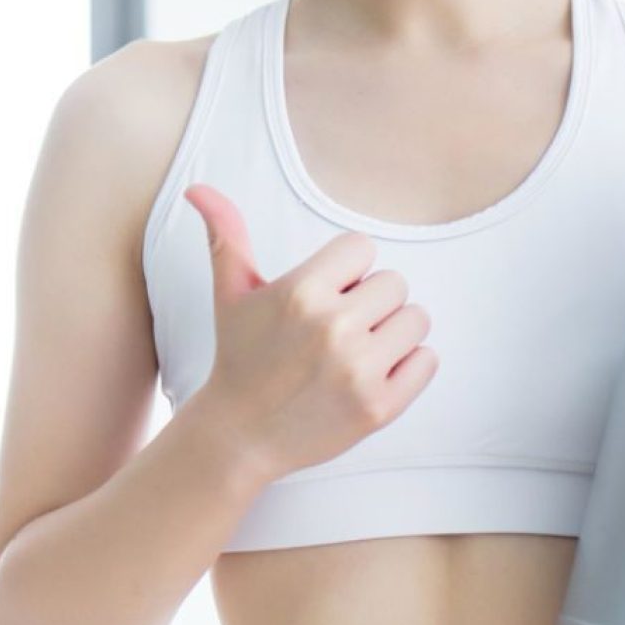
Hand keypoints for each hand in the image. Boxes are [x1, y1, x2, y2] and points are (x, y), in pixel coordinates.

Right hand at [181, 183, 437, 480]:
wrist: (240, 436)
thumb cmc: (240, 357)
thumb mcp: (231, 294)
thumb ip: (225, 235)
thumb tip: (197, 188)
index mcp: (301, 292)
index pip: (363, 249)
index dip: (346, 272)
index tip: (324, 298)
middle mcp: (332, 328)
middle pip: (394, 283)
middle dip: (370, 303)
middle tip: (336, 331)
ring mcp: (359, 370)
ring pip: (416, 319)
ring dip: (393, 332)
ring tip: (356, 352)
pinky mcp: (380, 407)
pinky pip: (427, 361)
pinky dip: (409, 367)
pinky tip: (372, 375)